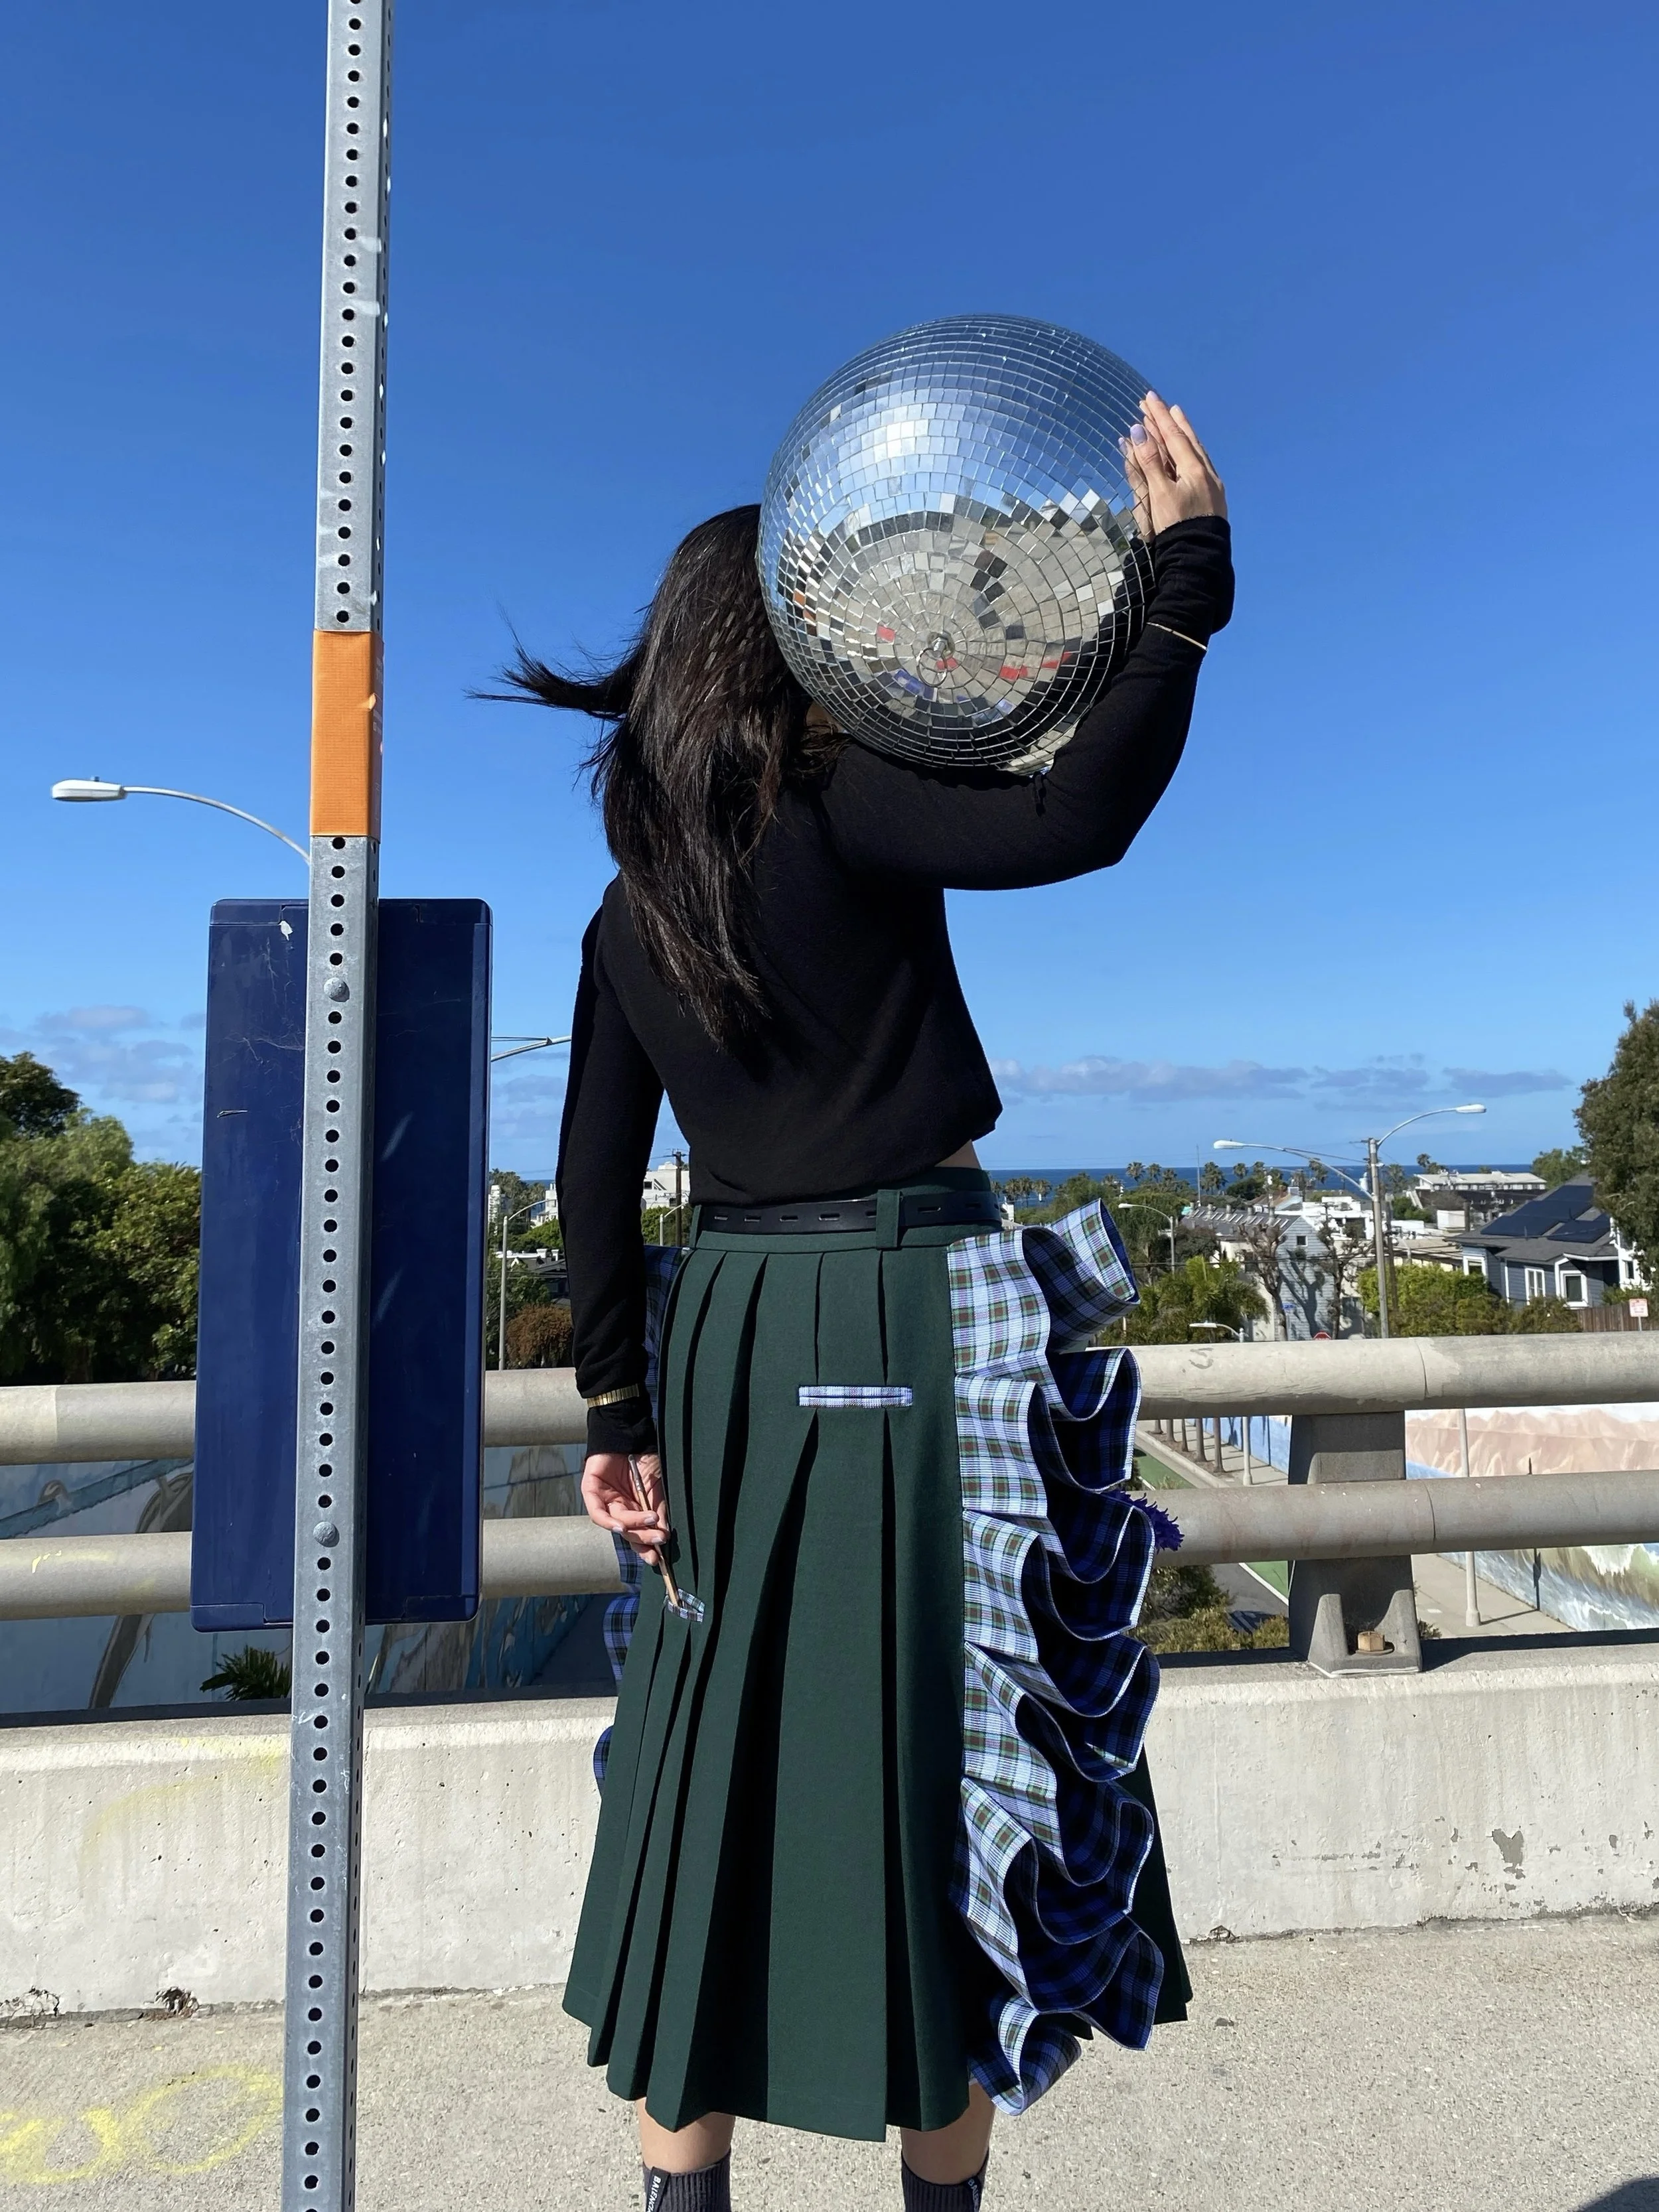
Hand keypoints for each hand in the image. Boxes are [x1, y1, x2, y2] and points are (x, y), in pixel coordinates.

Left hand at [581, 1451, 668, 1561]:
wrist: (628, 1433)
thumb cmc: (643, 1458)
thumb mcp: (657, 1486)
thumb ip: (659, 1509)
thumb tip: (664, 1533)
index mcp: (634, 1508)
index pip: (638, 1533)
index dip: (647, 1545)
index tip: (660, 1557)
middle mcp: (618, 1508)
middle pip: (629, 1532)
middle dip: (644, 1539)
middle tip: (659, 1541)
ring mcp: (604, 1501)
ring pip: (618, 1523)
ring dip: (635, 1525)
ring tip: (651, 1521)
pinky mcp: (591, 1492)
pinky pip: (598, 1514)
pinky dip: (610, 1522)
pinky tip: (622, 1526)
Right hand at [1121, 392, 1226, 537]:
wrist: (1199, 559)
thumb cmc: (1177, 529)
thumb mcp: (1159, 495)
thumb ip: (1150, 463)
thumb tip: (1138, 432)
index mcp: (1194, 469)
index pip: (1173, 436)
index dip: (1158, 417)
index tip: (1148, 398)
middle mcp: (1206, 472)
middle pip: (1186, 440)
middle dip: (1169, 421)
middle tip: (1157, 404)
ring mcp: (1211, 485)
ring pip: (1196, 451)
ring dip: (1182, 434)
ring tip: (1175, 418)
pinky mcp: (1212, 498)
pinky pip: (1200, 465)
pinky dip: (1190, 452)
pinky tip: (1190, 452)